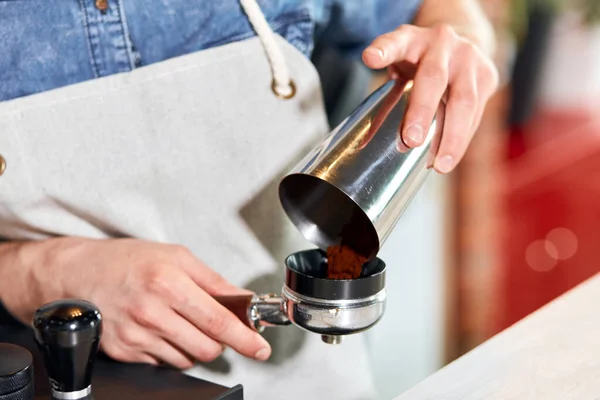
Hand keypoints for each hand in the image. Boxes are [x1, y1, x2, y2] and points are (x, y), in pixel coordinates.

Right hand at [2, 238, 270, 367]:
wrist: (76, 274)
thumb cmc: (126, 260)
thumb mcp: (176, 256)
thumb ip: (213, 281)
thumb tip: (242, 300)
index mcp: (168, 283)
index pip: (218, 321)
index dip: (245, 338)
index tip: (259, 347)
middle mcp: (151, 313)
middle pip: (207, 348)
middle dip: (219, 342)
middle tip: (216, 327)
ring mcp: (136, 336)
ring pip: (187, 359)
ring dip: (195, 345)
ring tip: (180, 321)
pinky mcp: (124, 352)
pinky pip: (163, 362)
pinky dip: (171, 349)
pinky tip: (161, 328)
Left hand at [362, 24, 498, 172]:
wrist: (463, 42)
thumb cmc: (421, 60)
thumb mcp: (399, 62)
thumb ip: (385, 91)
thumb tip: (370, 139)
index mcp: (412, 39)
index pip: (395, 43)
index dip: (383, 50)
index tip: (370, 58)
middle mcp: (443, 43)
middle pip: (433, 78)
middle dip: (422, 111)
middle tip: (411, 141)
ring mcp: (469, 58)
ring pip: (464, 100)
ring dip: (452, 136)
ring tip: (440, 165)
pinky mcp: (488, 75)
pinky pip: (476, 112)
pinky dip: (463, 138)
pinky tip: (450, 158)